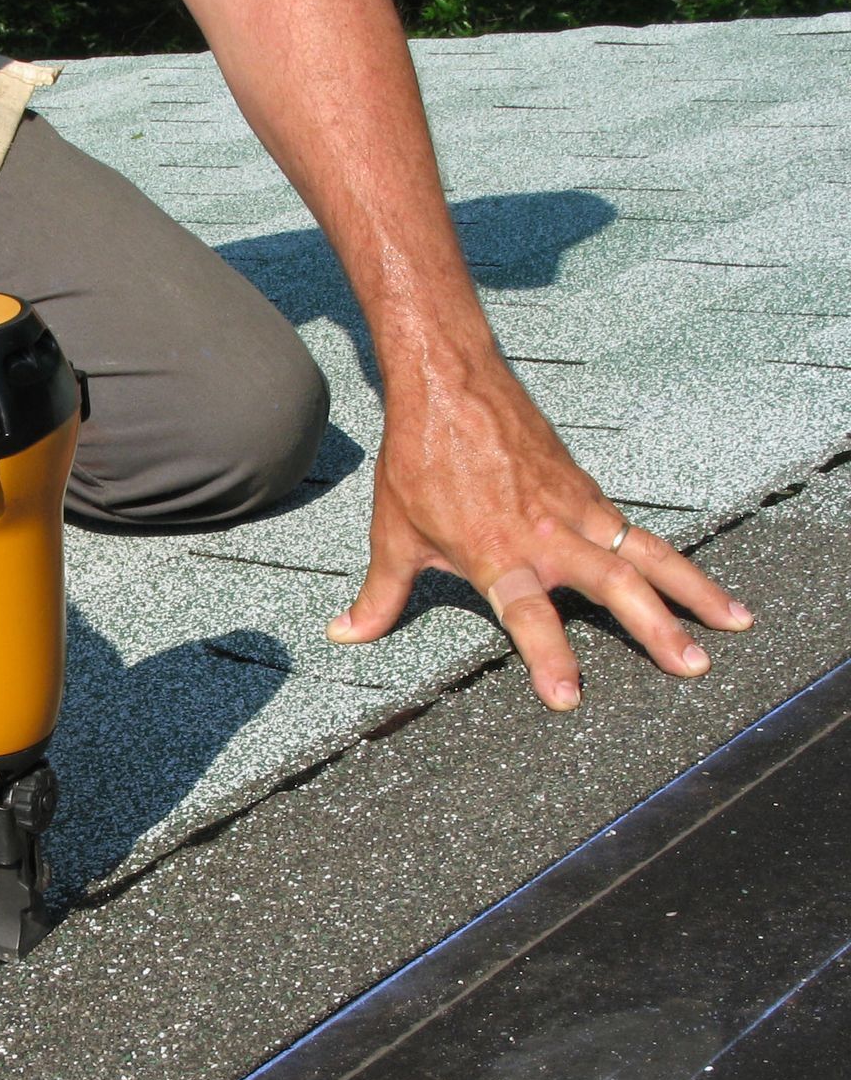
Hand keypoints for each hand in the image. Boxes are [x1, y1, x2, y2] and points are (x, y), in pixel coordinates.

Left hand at [327, 353, 753, 709]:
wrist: (449, 383)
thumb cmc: (418, 460)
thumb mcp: (393, 535)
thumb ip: (380, 595)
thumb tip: (345, 634)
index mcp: (496, 551)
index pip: (528, 615)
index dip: (548, 656)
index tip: (569, 697)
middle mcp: (546, 533)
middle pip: (614, 585)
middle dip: (657, 627)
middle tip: (693, 666)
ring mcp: (575, 509)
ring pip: (646, 554)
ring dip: (691, 589)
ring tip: (733, 622)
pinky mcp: (587, 490)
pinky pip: (637, 530)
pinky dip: (671, 558)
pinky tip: (697, 582)